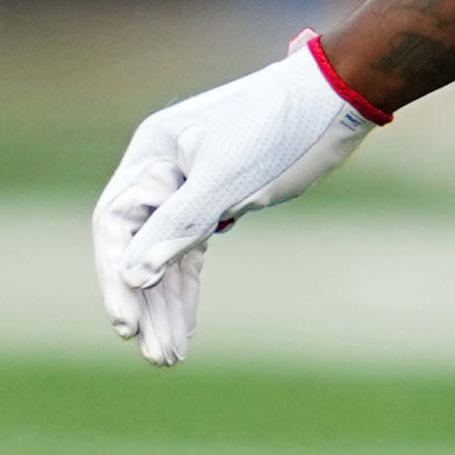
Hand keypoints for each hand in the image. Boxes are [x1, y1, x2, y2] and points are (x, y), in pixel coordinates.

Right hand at [91, 36, 378, 364]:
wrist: (338, 97)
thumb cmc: (281, 127)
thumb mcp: (228, 178)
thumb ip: (180, 224)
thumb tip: (133, 273)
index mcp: (151, 155)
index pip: (116, 226)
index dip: (117, 276)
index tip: (126, 322)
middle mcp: (162, 173)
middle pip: (138, 247)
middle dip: (146, 303)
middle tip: (155, 353)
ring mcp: (190, 189)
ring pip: (166, 257)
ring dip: (166, 305)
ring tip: (169, 357)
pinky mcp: (221, 202)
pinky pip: (192, 253)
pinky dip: (188, 289)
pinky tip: (186, 326)